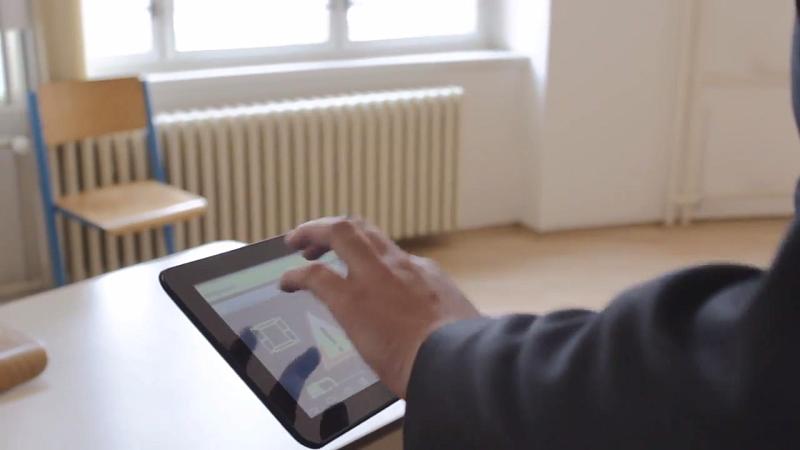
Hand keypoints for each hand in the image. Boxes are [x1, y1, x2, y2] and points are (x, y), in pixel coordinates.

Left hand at [279, 217, 480, 397]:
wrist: (459, 364)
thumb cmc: (463, 356)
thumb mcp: (462, 326)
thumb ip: (446, 321)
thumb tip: (445, 334)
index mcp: (427, 275)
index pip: (394, 257)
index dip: (371, 261)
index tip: (363, 273)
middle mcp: (400, 266)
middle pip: (364, 229)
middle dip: (336, 228)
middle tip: (317, 239)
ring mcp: (375, 278)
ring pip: (340, 232)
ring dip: (314, 232)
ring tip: (296, 241)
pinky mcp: (351, 300)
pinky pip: (314, 276)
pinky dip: (296, 275)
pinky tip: (286, 282)